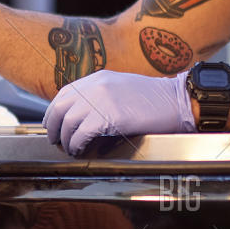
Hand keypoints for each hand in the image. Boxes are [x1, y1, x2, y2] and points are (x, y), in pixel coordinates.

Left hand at [43, 70, 195, 155]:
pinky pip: (81, 134)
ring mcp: (101, 99)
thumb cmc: (154, 99)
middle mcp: (95, 86)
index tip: (54, 124)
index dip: (55, 111)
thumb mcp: (121, 88)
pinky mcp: (109, 116)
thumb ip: (100, 96)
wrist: (176, 100)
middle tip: (56, 140)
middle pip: (60, 107)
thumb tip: (81, 114)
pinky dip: (77, 144)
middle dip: (53, 127)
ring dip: (66, 139)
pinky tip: (81, 150)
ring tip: (70, 148)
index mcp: (97, 78)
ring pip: (68, 122)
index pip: (64, 93)